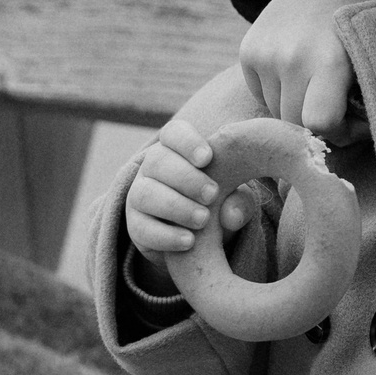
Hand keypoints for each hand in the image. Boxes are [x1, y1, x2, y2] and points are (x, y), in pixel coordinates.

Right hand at [122, 112, 257, 254]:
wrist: (197, 238)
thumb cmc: (218, 203)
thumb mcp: (234, 199)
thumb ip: (239, 201)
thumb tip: (232, 215)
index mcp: (176, 149)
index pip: (174, 133)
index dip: (188, 142)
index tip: (208, 158)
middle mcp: (152, 167)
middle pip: (157, 160)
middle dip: (186, 178)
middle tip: (212, 194)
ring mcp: (139, 195)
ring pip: (145, 194)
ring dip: (176, 206)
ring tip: (203, 220)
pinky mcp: (135, 226)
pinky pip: (141, 229)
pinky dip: (166, 236)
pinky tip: (189, 242)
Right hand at [242, 0, 373, 141]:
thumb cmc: (368, 22)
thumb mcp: (373, 59)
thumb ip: (362, 100)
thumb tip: (347, 143)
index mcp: (328, 60)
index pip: (319, 123)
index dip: (338, 133)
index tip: (355, 123)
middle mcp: (290, 58)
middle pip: (294, 124)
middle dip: (318, 127)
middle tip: (340, 114)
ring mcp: (263, 53)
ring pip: (275, 113)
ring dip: (296, 110)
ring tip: (319, 89)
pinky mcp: (247, 50)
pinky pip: (261, 95)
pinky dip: (279, 93)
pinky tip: (299, 73)